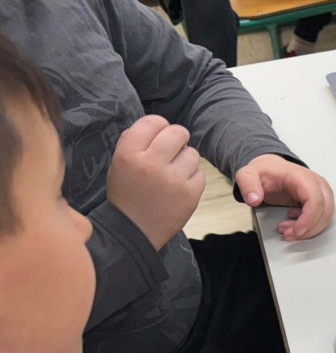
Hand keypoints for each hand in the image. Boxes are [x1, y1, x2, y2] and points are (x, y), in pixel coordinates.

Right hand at [106, 116, 204, 250]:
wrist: (133, 231)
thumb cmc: (127, 194)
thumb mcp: (118, 164)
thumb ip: (134, 141)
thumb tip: (158, 124)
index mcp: (129, 154)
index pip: (153, 121)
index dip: (159, 126)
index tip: (159, 136)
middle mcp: (151, 164)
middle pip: (178, 132)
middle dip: (178, 139)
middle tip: (172, 151)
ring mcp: (172, 180)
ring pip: (192, 153)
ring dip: (185, 160)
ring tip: (172, 174)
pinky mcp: (190, 194)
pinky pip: (200, 173)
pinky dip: (192, 178)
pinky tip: (178, 188)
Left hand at [234, 154, 334, 240]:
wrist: (271, 168)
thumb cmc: (265, 172)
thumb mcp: (248, 174)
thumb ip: (248, 185)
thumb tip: (254, 199)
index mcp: (301, 177)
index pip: (315, 199)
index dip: (309, 219)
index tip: (297, 231)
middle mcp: (316, 184)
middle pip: (324, 211)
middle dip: (308, 229)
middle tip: (288, 234)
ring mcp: (321, 192)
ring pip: (325, 217)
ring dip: (309, 230)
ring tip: (288, 230)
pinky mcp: (320, 200)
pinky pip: (322, 218)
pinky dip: (310, 227)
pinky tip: (294, 225)